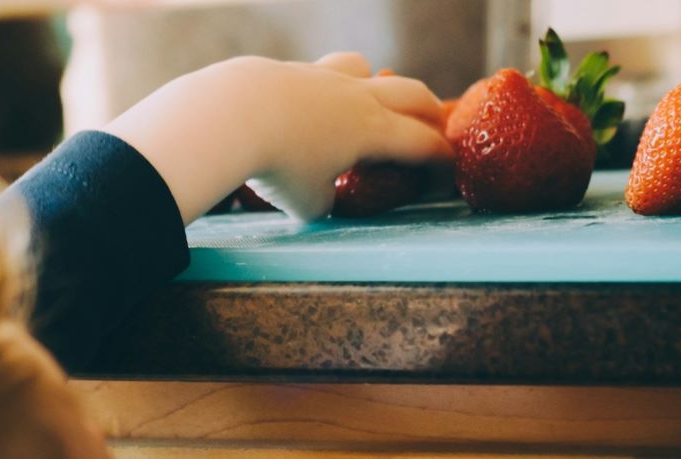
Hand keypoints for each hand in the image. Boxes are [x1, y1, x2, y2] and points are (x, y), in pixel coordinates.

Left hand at [103, 52, 450, 221]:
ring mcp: (322, 77)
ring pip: (363, 68)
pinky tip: (307, 105)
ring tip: (370, 100)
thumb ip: (324, 200)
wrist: (231, 116)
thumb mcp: (308, 203)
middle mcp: (356, 98)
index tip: (450, 166)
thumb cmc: (277, 166)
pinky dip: (325, 88)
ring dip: (376, 83)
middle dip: (428, 110)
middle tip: (434, 124)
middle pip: (410, 93)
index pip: (422, 143)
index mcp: (373, 131)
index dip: (441, 157)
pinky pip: (319, 73)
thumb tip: (320, 196)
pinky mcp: (288, 70)